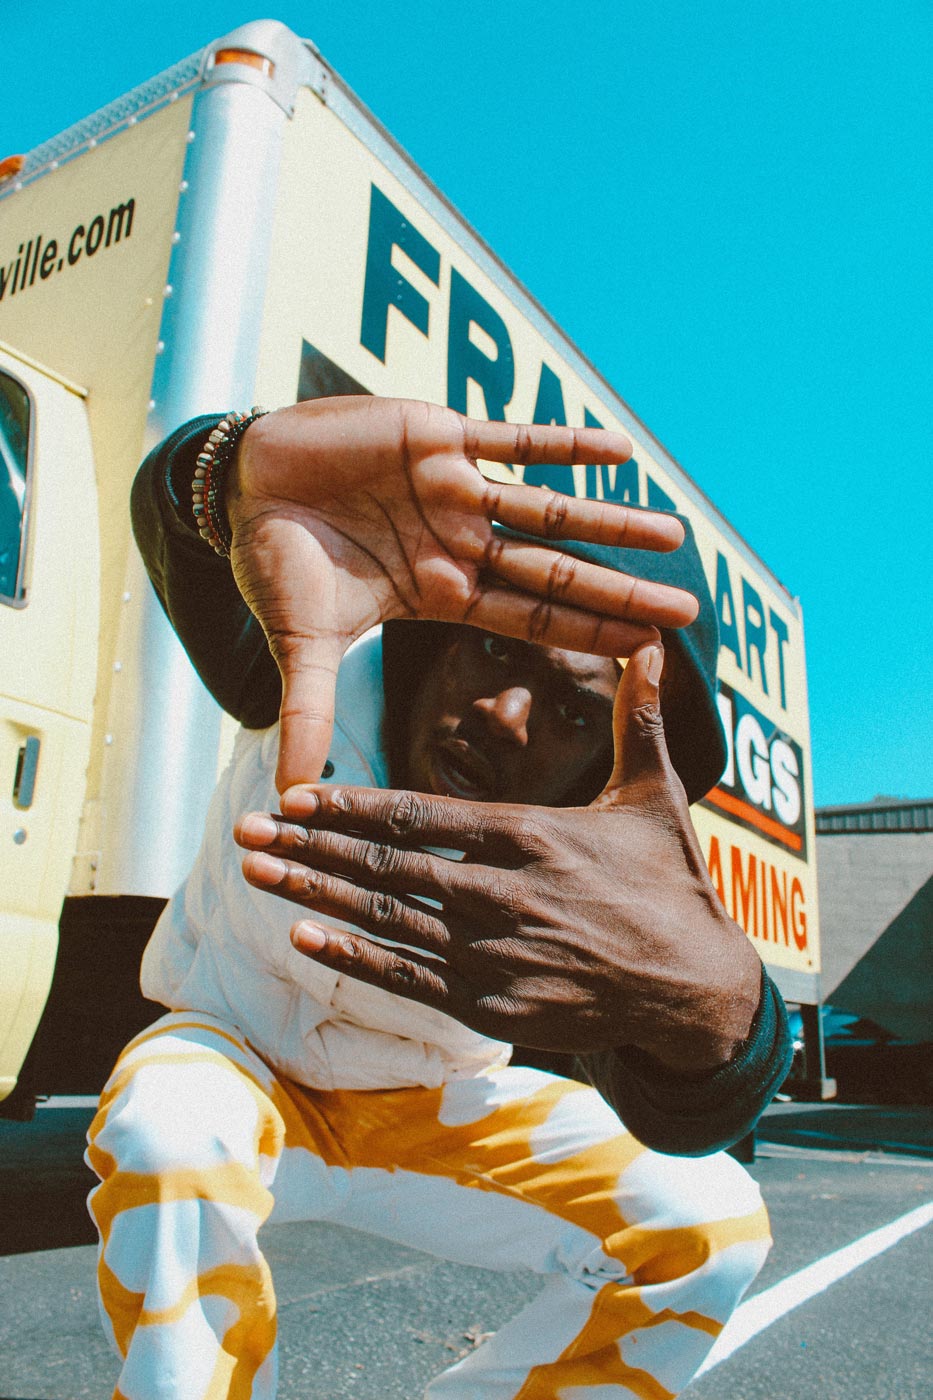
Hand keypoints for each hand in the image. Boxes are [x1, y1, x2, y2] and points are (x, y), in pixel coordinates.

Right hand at [226, 397, 697, 790]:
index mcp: (441, 593)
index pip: (531, 621)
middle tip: (691, 611)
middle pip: (557, 575)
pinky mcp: (438, 436)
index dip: (588, 636)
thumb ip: (310, 711)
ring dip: (611, 522)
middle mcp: (461, 544)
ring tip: (674, 536)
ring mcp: (457, 491)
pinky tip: (621, 452)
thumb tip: (293, 795)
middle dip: (620, 593)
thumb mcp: (303, 642)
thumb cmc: (275, 559)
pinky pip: (513, 440)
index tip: (648, 653)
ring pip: (550, 509)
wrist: (243, 482)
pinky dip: (562, 444)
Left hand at [234, 644, 761, 1071]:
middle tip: (243, 833)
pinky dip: (354, 957)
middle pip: (384, 867)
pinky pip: (409, 978)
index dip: (350, 807)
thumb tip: (655, 644)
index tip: (294, 797)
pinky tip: (304, 937)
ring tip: (255, 876)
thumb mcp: (656, 795)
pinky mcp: (494, 1006)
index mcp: (532, 837)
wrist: (694, 990)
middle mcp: (503, 896)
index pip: (420, 817)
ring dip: (314, 897)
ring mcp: (494, 956)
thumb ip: (637, 719)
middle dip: (307, 849)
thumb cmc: (670, 885)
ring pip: (385, 920)